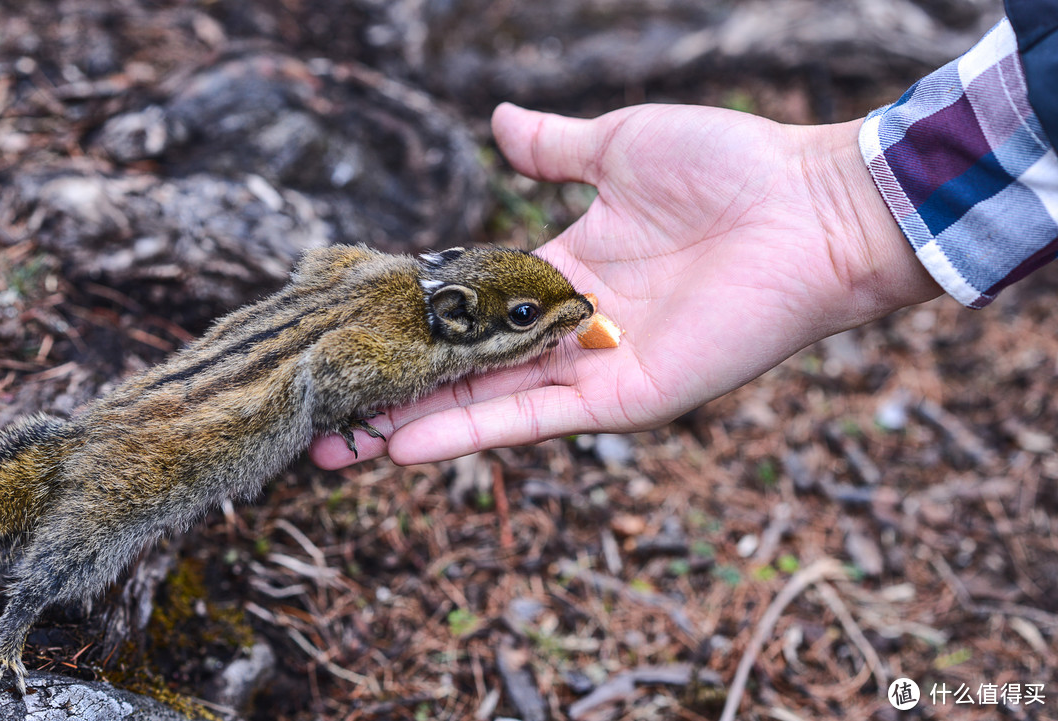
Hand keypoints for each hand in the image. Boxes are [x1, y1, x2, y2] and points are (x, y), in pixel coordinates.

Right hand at [311, 102, 939, 468]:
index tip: (352, 339)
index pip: (470, 310)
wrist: (812, 205)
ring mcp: (596, 367)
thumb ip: (554, 148)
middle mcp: (571, 328)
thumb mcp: (619, 145)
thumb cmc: (730, 166)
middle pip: (466, 369)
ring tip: (342, 450)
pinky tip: (404, 447)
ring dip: (414, 426)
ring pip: (487, 403)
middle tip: (325, 418)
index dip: (412, 326)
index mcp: (566, 272)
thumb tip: (496, 124)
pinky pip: (535, 417)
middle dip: (397, 393)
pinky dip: (470, 434)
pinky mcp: (625, 397)